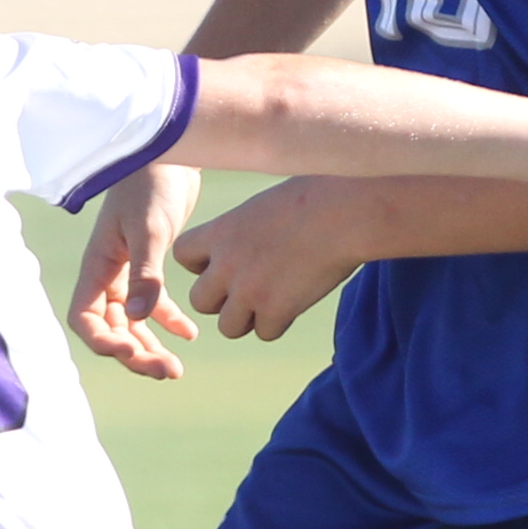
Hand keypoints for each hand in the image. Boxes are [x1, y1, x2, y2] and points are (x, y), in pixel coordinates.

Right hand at [67, 163, 202, 382]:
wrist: (172, 150)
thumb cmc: (152, 182)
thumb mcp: (148, 229)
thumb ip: (144, 274)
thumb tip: (137, 319)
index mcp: (97, 265)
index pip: (84, 320)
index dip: (104, 343)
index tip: (133, 352)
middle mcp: (107, 273)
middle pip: (111, 329)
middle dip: (135, 355)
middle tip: (168, 372)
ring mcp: (127, 270)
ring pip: (132, 323)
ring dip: (150, 346)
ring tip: (177, 368)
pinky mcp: (149, 263)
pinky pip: (153, 304)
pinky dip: (169, 321)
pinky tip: (191, 333)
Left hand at [174, 180, 368, 343]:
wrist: (344, 212)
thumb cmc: (314, 195)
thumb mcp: (264, 205)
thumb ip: (245, 230)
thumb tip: (249, 243)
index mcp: (221, 232)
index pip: (183, 255)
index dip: (203, 263)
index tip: (228, 259)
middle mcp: (227, 264)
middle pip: (200, 301)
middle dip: (223, 300)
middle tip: (253, 287)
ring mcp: (249, 291)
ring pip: (228, 327)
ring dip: (250, 318)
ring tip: (276, 297)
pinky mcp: (276, 310)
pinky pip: (265, 333)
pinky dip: (281, 323)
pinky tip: (298, 300)